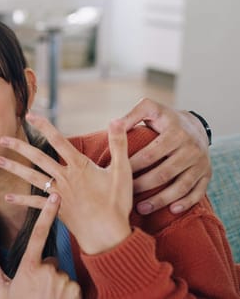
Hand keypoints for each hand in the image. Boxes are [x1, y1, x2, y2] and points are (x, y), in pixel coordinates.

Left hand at [0, 114, 131, 254]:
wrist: (108, 235)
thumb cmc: (117, 203)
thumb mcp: (122, 171)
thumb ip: (119, 144)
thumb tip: (117, 120)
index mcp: (79, 166)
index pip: (58, 140)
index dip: (44, 126)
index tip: (30, 115)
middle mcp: (64, 178)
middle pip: (38, 158)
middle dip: (19, 147)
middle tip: (2, 138)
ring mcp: (58, 194)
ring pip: (31, 177)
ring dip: (14, 168)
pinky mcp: (56, 209)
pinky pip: (35, 203)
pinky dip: (21, 200)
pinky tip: (7, 197)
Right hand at [0, 193, 80, 298]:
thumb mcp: (2, 291)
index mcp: (28, 268)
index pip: (38, 235)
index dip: (47, 214)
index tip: (55, 198)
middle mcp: (47, 271)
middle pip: (50, 261)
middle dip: (45, 270)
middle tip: (36, 289)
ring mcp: (63, 281)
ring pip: (61, 274)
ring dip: (56, 283)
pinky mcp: (75, 290)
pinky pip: (71, 284)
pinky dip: (66, 292)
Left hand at [119, 98, 211, 214]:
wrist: (195, 125)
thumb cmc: (164, 119)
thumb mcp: (150, 109)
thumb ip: (132, 115)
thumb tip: (113, 125)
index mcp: (175, 133)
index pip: (150, 154)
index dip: (132, 166)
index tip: (115, 174)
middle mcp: (191, 148)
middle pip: (164, 173)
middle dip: (143, 186)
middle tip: (125, 194)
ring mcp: (201, 163)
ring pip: (181, 186)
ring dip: (161, 200)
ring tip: (140, 209)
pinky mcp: (207, 174)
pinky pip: (198, 192)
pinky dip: (186, 203)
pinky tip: (171, 210)